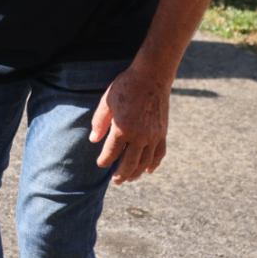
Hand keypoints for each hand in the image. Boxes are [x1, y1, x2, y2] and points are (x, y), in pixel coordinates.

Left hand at [89, 65, 171, 184]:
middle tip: (116, 181)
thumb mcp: (106, 102)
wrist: (152, 76)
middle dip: (121, 174)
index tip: (100, 164)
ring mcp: (153, 135)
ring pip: (145, 162)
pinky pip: (159, 153)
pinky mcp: (163, 132)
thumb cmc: (126, 86)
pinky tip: (149, 170)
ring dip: (137, 173)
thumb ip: (99, 122)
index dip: (105, 161)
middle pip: (129, 163)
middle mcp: (140, 135)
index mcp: (123, 128)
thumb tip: (93, 140)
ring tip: (130, 178)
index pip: (111, 153)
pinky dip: (154, 164)